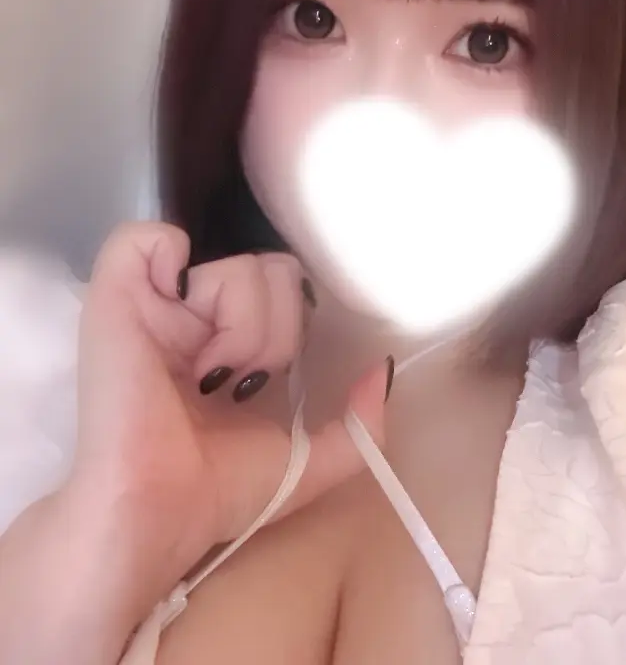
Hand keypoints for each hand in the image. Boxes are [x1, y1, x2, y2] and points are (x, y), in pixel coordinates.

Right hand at [66, 222, 390, 611]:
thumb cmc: (221, 494)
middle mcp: (201, 317)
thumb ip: (361, 428)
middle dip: (274, 332)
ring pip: (237, 265)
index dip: (294, 326)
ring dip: (240, 327)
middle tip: (240, 381)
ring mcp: (161, 302)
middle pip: (274, 272)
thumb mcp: (309, 466)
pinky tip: (175, 310)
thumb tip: (382, 368)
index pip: (289, 292)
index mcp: (236, 344)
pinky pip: (147, 238)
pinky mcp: (119, 295)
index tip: (271, 377)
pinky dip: (168, 258)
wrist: (156, 512)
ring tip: (206, 374)